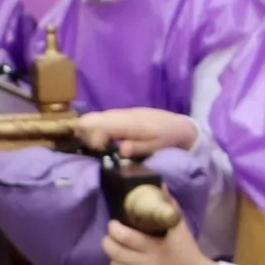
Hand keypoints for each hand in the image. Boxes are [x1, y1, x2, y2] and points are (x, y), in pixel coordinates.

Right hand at [75, 105, 196, 157]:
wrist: (179, 125)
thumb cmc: (167, 138)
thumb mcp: (156, 146)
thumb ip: (138, 147)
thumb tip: (120, 150)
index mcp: (130, 123)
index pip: (100, 124)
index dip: (92, 137)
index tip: (98, 151)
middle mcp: (122, 115)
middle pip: (93, 118)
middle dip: (85, 134)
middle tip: (94, 149)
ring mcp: (122, 113)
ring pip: (97, 117)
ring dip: (90, 131)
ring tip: (97, 147)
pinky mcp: (123, 115)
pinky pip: (104, 118)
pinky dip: (97, 128)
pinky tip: (102, 140)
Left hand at [101, 199, 219, 264]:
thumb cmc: (189, 254)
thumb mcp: (181, 230)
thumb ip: (169, 207)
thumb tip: (159, 185)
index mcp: (157, 248)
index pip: (125, 237)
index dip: (114, 229)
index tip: (114, 224)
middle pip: (114, 253)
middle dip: (108, 242)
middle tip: (112, 237)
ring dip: (113, 258)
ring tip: (120, 253)